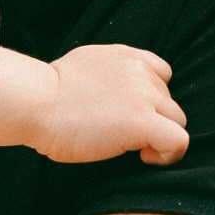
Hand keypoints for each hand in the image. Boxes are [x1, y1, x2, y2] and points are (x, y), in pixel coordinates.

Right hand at [38, 45, 188, 164]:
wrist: (36, 102)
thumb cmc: (46, 95)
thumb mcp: (84, 66)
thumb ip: (108, 73)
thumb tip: (113, 95)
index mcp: (125, 57)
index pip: (161, 73)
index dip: (151, 98)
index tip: (130, 113)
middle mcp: (139, 71)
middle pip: (168, 100)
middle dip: (152, 119)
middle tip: (125, 136)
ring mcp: (144, 96)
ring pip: (177, 119)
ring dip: (160, 135)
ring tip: (136, 149)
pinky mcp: (142, 122)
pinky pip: (178, 140)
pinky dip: (168, 153)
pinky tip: (146, 157)